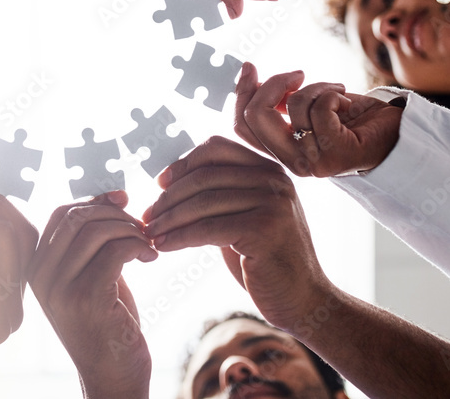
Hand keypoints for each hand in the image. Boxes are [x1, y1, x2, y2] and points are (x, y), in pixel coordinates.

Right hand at [31, 192, 155, 398]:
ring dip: (131, 230)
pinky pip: (115, 252)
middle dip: (115, 213)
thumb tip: (112, 197)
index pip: (60, 213)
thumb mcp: (89, 276)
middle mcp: (41, 277)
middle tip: (141, 227)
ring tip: (147, 245)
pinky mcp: (88, 300)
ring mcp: (61, 289)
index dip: (94, 200)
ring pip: (97, 231)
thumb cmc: (106, 324)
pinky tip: (150, 258)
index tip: (123, 199)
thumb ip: (90, 243)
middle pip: (77, 217)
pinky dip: (138, 246)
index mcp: (36, 268)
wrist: (112, 378)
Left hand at [143, 136, 332, 332]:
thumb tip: (170, 179)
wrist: (303, 300)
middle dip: (168, 197)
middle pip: (204, 176)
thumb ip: (221, 193)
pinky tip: (163, 246)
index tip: (160, 184)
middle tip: (146, 216)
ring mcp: (272, 202)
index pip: (216, 148)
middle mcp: (274, 179)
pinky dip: (179, 237)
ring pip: (203, 202)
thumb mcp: (245, 215)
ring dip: (168, 219)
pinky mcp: (264, 229)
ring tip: (149, 233)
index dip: (183, 163)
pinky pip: (208, 228)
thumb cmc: (266, 259)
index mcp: (268, 169)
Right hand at [234, 62, 402, 176]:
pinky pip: (321, 107)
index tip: (250, 68)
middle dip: (273, 84)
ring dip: (317, 87)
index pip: (242, 127)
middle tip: (297, 75)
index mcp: (282, 153)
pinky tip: (345, 100)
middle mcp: (293, 163)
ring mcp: (313, 162)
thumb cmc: (354, 119)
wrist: (398, 133)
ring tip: (335, 93)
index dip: (241, 93)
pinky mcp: (336, 153)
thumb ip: (279, 102)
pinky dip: (333, 92)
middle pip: (256, 117)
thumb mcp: (307, 107)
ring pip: (293, 106)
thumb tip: (248, 75)